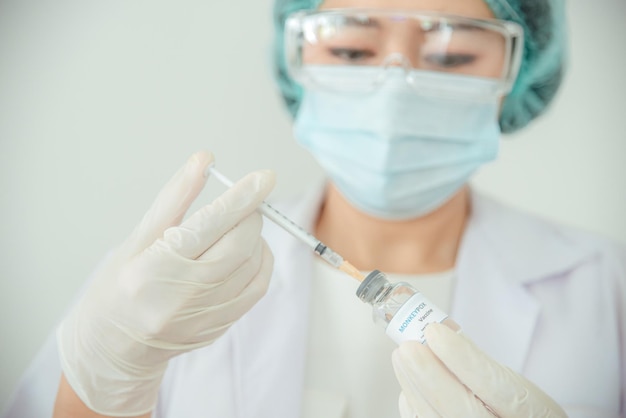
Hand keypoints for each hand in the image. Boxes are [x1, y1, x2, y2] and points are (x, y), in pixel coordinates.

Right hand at [56, 151, 274, 415]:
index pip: (208, 226)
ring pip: (252, 264)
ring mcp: (205, 316)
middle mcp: (182, 297)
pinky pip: (258, 287)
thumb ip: (175, 198)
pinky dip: (261, 260)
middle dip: (249, 215)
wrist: (115, 345)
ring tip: (237, 226)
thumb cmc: (121, 285)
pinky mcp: (221, 326)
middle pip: (238, 246)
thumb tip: (204, 160)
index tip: (263, 177)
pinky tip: (248, 250)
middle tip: (245, 201)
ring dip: (255, 236)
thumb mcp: (137, 238)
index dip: (240, 198)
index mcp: (153, 269)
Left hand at [392, 322, 566, 417]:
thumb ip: (480, 363)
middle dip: (428, 375)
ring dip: (413, 386)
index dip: (461, 358)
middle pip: (460, 410)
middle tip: (408, 347)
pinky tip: (408, 383)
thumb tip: (442, 334)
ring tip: (402, 356)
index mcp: (529, 411)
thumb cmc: (521, 411)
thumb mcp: (516, 383)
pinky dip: (414, 405)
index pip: (494, 386)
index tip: (436, 332)